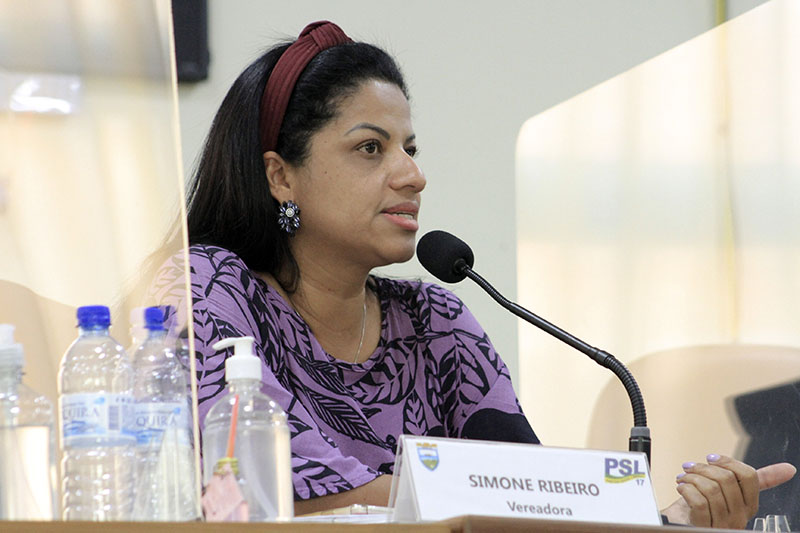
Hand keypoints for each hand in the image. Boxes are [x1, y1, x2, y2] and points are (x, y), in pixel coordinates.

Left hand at [661, 454, 795, 528]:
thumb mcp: (728, 490)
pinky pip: (699, 502)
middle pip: (727, 480)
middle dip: (703, 468)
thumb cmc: (703, 507)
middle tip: (690, 467)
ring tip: (683, 478)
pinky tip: (681, 488)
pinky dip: (686, 489)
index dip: (728, 462)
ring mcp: (722, 525)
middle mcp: (739, 517)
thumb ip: (755, 480)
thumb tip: (789, 469)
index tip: (711, 458)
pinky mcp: (703, 527)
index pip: (750, 476)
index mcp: (748, 506)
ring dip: (691, 478)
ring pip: (711, 490)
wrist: (680, 524)